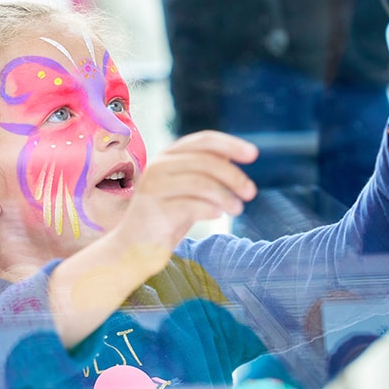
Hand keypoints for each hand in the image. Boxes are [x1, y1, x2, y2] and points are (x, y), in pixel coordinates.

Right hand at [113, 130, 256, 263]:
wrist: (135, 247)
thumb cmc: (167, 217)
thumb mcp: (188, 190)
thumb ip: (204, 173)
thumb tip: (235, 157)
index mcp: (168, 156)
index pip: (203, 140)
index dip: (230, 144)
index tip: (253, 155)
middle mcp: (159, 166)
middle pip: (206, 161)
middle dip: (234, 176)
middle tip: (250, 192)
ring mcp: (154, 187)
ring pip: (201, 182)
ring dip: (226, 196)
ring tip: (237, 209)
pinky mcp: (154, 210)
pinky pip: (192, 205)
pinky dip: (210, 209)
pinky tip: (218, 215)